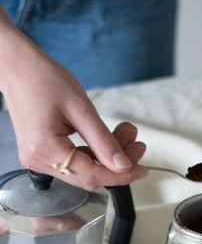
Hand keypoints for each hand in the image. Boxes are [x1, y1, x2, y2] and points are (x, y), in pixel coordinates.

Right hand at [0, 7, 147, 189]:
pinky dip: (95, 150)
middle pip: (89, 175)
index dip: (121, 175)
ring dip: (108, 155)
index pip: (92, 176)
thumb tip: (123, 165)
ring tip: (126, 133)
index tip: (142, 170)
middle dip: (117, 162)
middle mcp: (39, 160)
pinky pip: (75, 161)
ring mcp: (39, 159)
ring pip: (84, 168)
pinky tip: (109, 136)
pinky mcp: (43, 153)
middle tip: (137, 144)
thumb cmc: (42, 78)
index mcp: (45, 150)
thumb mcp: (81, 108)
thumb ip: (103, 141)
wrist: (17, 66)